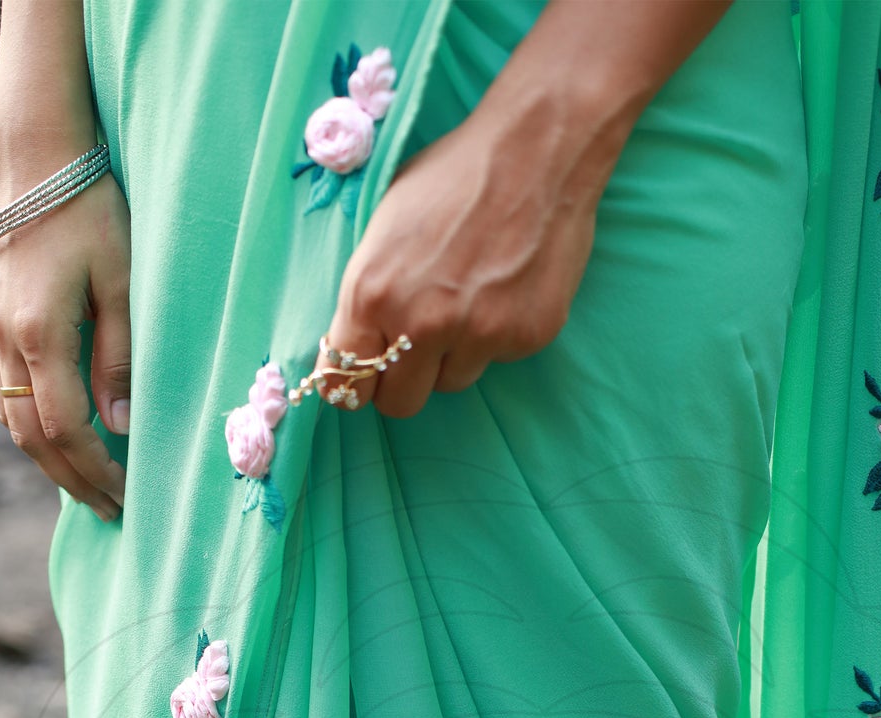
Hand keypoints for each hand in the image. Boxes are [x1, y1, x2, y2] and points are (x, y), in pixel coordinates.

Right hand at [0, 171, 131, 520]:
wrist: (39, 162)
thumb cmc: (91, 212)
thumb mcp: (122, 283)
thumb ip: (119, 356)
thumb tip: (118, 424)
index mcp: (40, 333)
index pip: (64, 428)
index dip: (94, 470)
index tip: (126, 496)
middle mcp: (8, 339)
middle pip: (31, 436)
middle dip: (71, 478)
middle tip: (110, 510)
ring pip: (12, 419)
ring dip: (48, 459)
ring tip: (87, 487)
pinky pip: (6, 393)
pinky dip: (30, 426)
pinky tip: (58, 440)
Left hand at [319, 80, 619, 418]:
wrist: (535, 151)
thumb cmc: (453, 176)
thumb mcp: (385, 226)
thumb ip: (370, 292)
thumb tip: (360, 341)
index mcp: (372, 294)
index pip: (345, 384)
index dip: (353, 384)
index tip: (364, 376)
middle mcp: (422, 325)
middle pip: (399, 403)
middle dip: (402, 381)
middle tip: (417, 350)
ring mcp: (478, 336)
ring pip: (451, 381)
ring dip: (454, 355)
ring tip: (470, 298)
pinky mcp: (524, 338)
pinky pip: (498, 357)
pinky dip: (498, 333)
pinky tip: (506, 286)